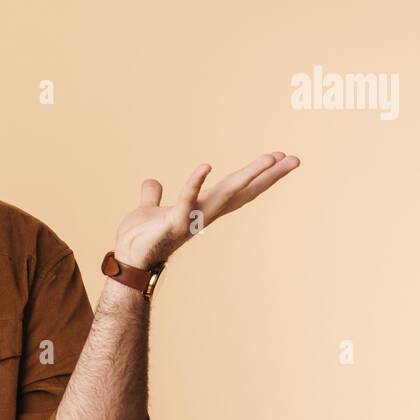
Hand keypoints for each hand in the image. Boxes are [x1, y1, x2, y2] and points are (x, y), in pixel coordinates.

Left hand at [113, 151, 300, 268]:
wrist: (126, 262)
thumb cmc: (140, 240)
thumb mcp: (147, 211)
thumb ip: (152, 197)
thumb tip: (152, 183)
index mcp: (201, 208)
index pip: (236, 189)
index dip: (258, 175)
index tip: (280, 159)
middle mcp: (203, 214)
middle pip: (241, 191)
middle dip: (268, 175)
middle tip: (293, 159)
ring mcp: (191, 220)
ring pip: (225, 194)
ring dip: (247, 175)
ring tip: (269, 158)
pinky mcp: (173, 225)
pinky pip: (186, 202)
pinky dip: (194, 184)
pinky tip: (206, 165)